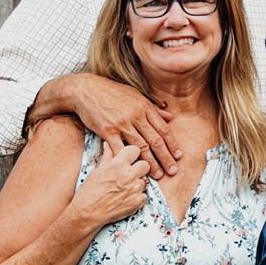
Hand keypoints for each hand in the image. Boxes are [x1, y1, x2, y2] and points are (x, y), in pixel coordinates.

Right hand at [60, 74, 179, 178]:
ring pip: (140, 146)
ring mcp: (122, 124)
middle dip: (165, 157)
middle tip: (173, 171)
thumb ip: (154, 108)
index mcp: (145, 108)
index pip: (163, 129)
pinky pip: (119, 148)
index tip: (179, 156)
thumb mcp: (136, 95)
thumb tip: (170, 118)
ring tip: (157, 174)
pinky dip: (127, 159)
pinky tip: (133, 168)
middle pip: (155, 140)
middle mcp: (136, 116)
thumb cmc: (112, 92)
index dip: (172, 144)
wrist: (86, 90)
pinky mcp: (107, 130)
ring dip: (150, 162)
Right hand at [71, 142, 149, 227]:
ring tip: (125, 189)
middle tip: (130, 174)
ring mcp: (134, 189)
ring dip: (137, 184)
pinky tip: (126, 199)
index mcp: (117, 164)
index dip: (133, 154)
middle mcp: (128, 175)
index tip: (130, 159)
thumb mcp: (97, 170)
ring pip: (145, 181)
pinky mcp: (137, 202)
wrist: (88, 213)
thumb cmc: (90, 191)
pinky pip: (144, 195)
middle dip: (139, 168)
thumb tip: (107, 144)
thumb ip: (107, 156)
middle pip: (145, 165)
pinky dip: (137, 197)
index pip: (135, 150)